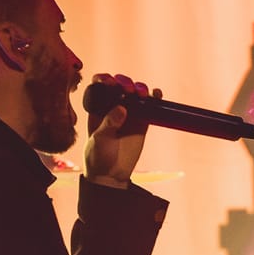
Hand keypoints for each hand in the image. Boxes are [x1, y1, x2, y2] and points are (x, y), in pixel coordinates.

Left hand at [84, 71, 158, 188]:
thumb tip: (122, 108)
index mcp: (97, 108)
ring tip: (142, 93)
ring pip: (135, 93)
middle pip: (120, 85)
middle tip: (128, 89)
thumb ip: (109, 123)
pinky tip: (156, 94)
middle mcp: (112, 107)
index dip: (105, 79)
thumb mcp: (99, 139)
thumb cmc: (97, 156)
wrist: (110, 175)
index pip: (99, 86)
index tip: (110, 82)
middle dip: (124, 82)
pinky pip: (149, 106)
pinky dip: (154, 97)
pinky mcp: (142, 122)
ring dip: (140, 88)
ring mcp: (128, 113)